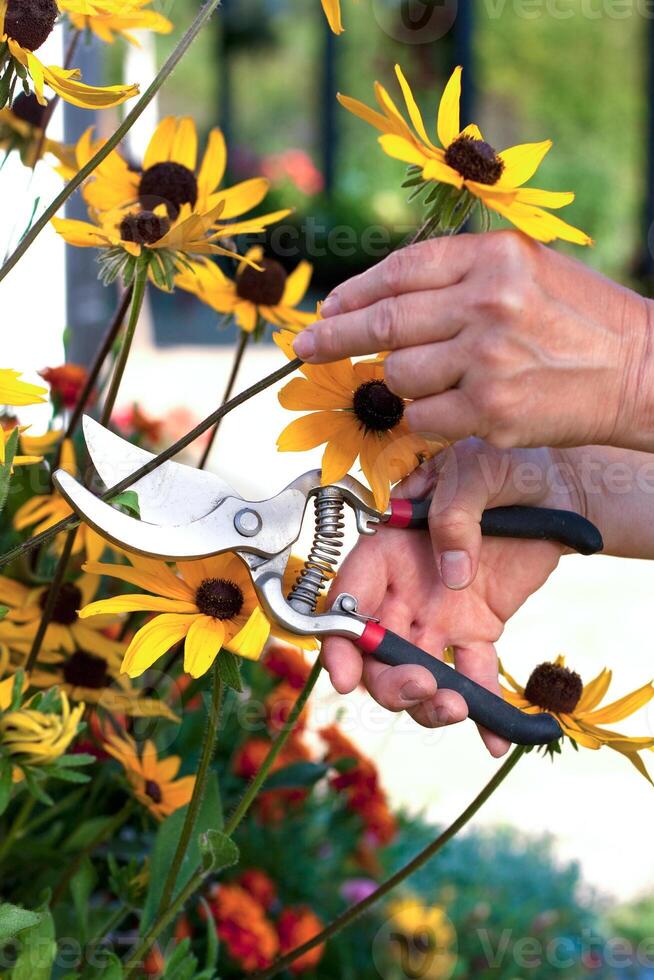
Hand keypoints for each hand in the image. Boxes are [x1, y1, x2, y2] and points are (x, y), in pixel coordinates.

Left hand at [293, 231, 653, 451]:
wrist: (640, 369)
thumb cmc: (580, 319)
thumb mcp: (526, 269)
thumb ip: (458, 275)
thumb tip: (380, 296)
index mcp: (493, 257)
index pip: (398, 271)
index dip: (350, 294)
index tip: (323, 310)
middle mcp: (487, 302)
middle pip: (383, 324)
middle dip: (333, 339)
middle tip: (305, 350)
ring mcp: (487, 358)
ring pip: (398, 375)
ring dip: (401, 383)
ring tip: (435, 380)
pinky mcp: (491, 411)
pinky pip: (422, 417)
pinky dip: (424, 417)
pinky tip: (451, 409)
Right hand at [322, 441, 578, 756]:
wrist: (555, 487)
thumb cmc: (502, 466)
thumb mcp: (474, 472)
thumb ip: (454, 514)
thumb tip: (452, 575)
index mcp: (386, 547)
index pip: (346, 601)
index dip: (337, 642)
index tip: (344, 676)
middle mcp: (402, 588)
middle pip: (376, 651)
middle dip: (389, 681)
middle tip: (424, 689)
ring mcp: (437, 614)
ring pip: (416, 672)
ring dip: (428, 702)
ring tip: (457, 710)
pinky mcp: (476, 630)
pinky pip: (473, 676)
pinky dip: (484, 710)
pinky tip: (496, 738)